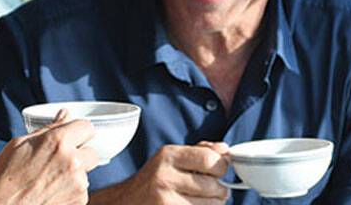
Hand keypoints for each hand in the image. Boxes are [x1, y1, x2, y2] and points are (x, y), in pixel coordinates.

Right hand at [0, 110, 101, 204]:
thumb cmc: (3, 180)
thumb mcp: (19, 145)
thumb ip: (48, 129)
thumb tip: (64, 115)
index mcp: (57, 142)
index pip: (87, 127)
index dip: (78, 131)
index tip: (71, 136)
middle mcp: (72, 161)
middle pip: (92, 152)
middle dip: (79, 154)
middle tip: (58, 161)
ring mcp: (78, 183)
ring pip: (85, 172)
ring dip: (73, 174)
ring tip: (47, 180)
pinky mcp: (79, 201)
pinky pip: (81, 190)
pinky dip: (70, 190)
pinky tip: (49, 192)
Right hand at [90, 142, 230, 204]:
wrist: (125, 202)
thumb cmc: (153, 180)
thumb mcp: (172, 158)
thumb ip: (200, 151)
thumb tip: (225, 151)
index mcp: (168, 156)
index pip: (209, 159)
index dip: (221, 166)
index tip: (219, 170)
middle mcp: (164, 178)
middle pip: (214, 187)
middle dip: (219, 190)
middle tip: (211, 190)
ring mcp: (165, 201)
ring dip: (212, 204)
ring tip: (199, 200)